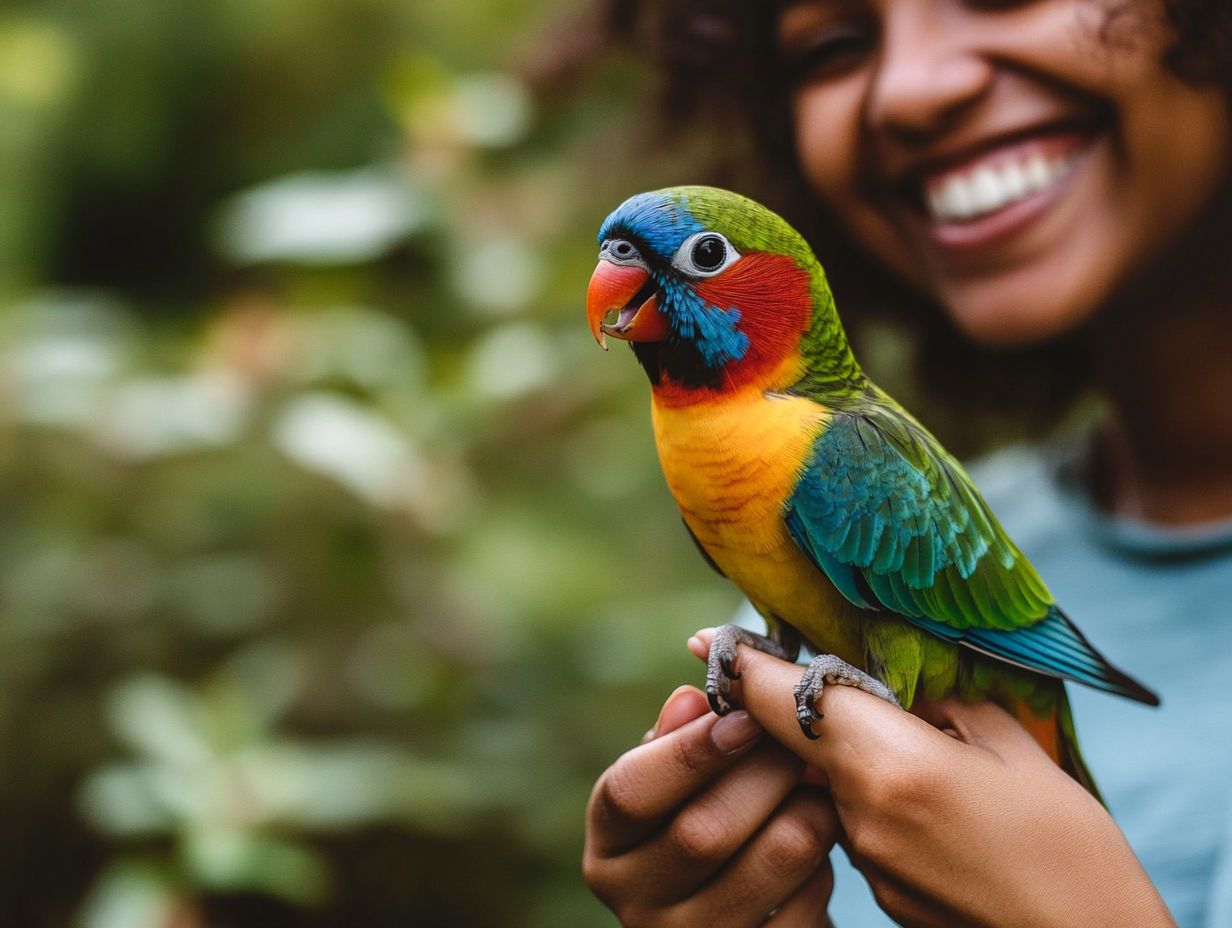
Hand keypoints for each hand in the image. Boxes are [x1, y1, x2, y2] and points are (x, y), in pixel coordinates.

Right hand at [583, 684, 837, 926]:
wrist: (736, 915)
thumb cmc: (701, 821)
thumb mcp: (674, 785)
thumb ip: (678, 740)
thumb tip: (690, 700)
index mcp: (608, 848)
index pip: (630, 793)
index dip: (689, 750)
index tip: (743, 715)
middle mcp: (638, 903)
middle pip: (705, 830)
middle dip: (767, 770)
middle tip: (801, 738)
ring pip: (775, 855)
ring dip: (809, 805)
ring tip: (817, 779)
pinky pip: (813, 898)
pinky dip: (827, 857)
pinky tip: (819, 835)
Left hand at [688, 629, 1176, 927]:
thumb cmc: (1071, 852)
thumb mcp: (1017, 754)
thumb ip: (946, 706)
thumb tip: (905, 688)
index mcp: (889, 765)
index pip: (786, 702)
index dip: (742, 665)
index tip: (703, 639)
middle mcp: (858, 814)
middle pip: (799, 742)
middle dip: (801, 709)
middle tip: (828, 682)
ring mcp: (864, 859)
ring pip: (827, 782)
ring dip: (844, 756)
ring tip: (913, 751)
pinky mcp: (878, 891)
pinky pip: (854, 822)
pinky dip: (870, 797)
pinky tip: (928, 804)